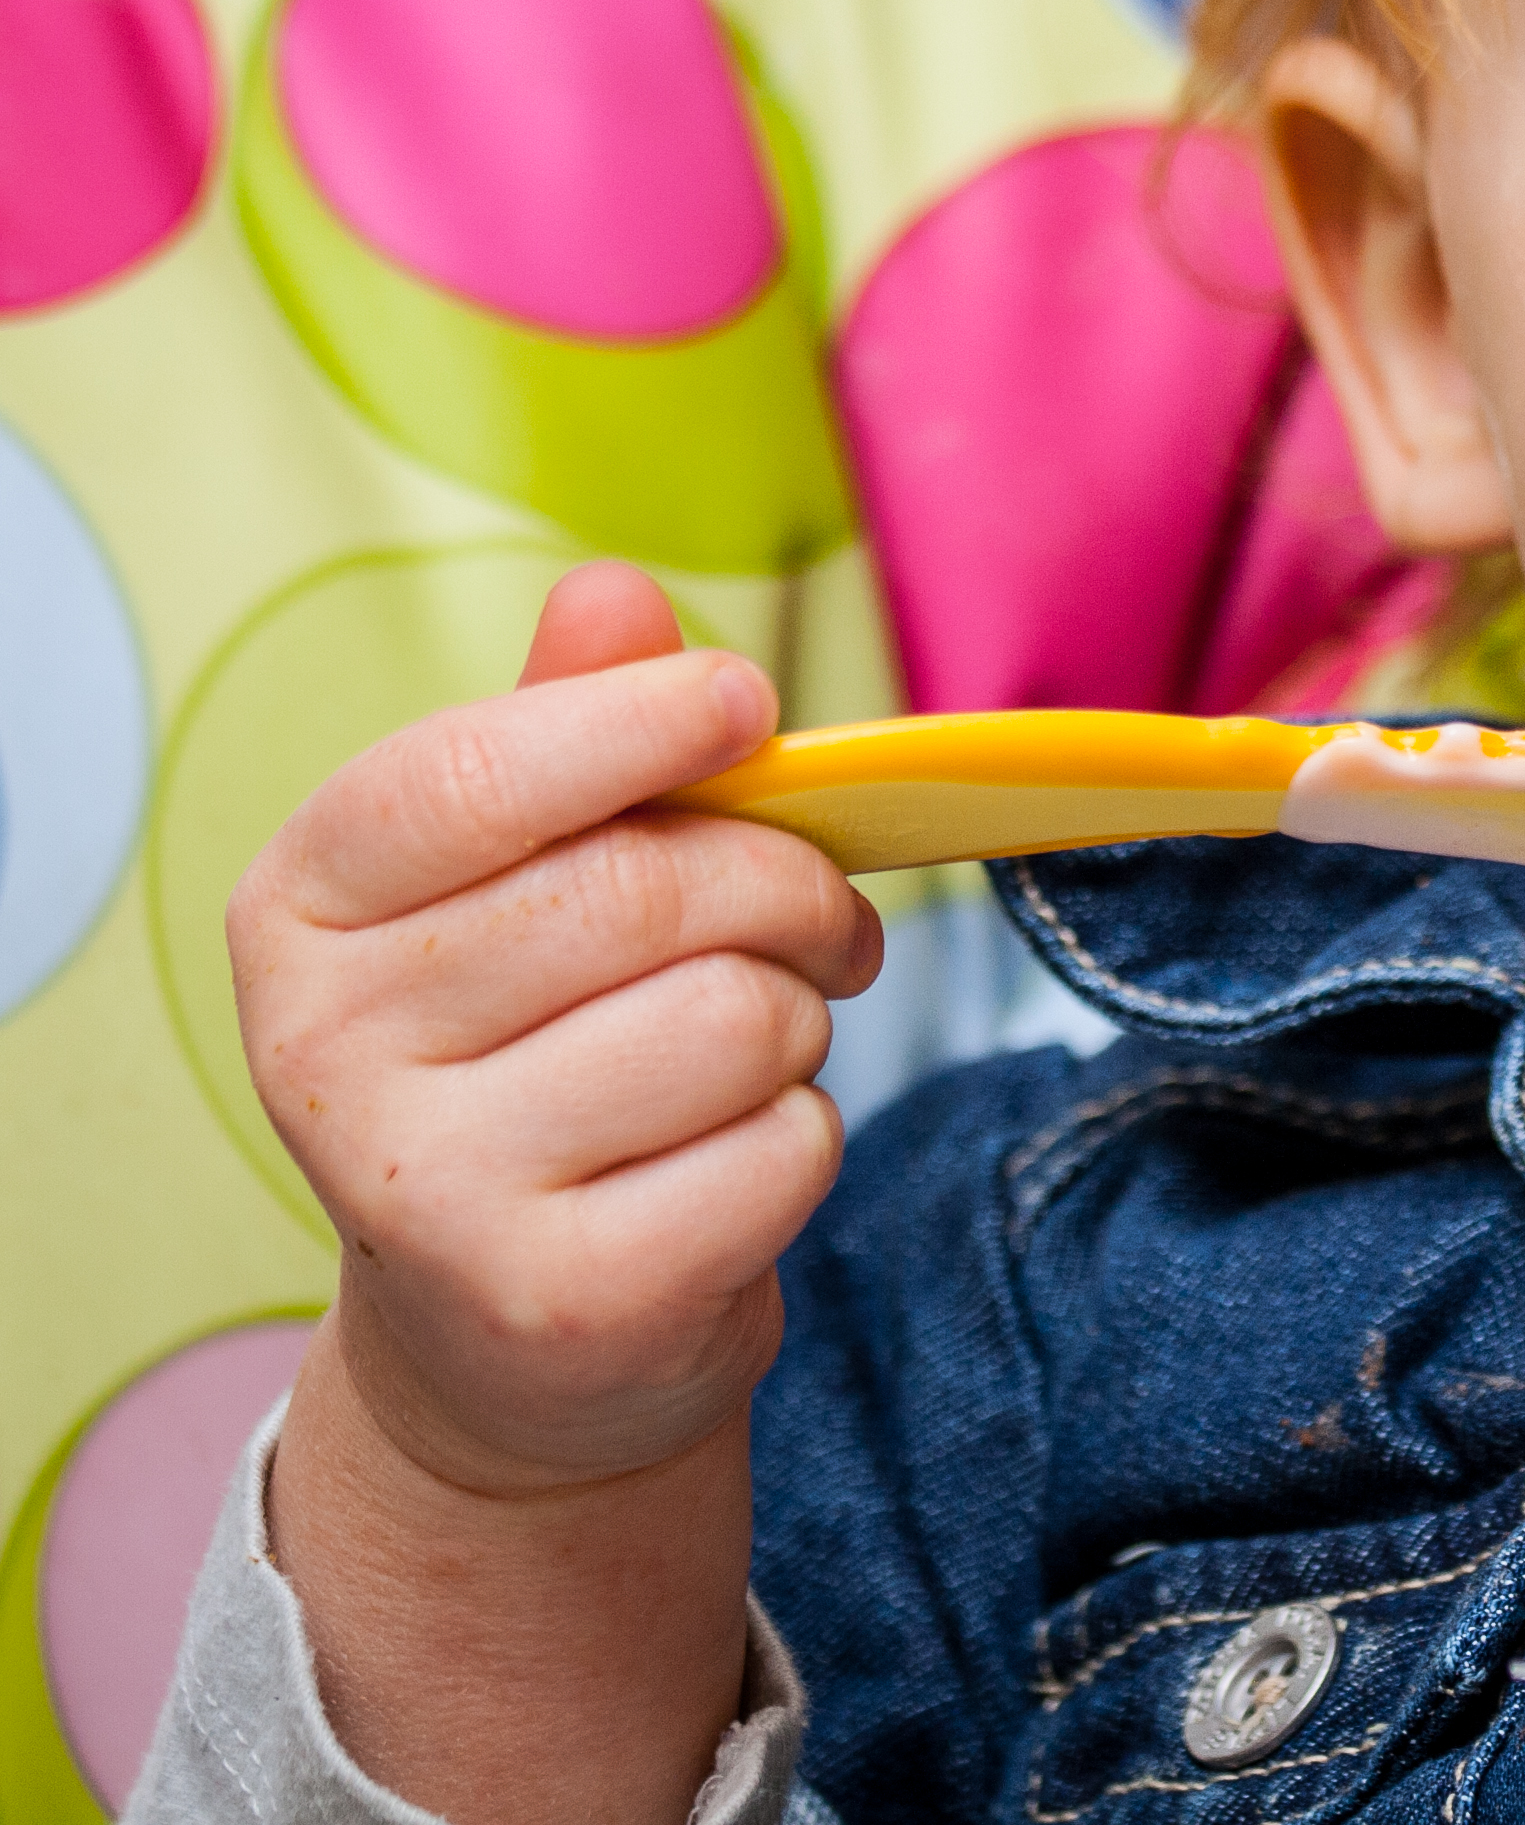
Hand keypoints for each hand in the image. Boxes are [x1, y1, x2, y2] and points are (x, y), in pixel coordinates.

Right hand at [231, 560, 883, 1498]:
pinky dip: (804, 1140)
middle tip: (823, 920)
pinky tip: (727, 1165)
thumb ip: (565, 732)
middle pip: (649, 891)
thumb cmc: (529, 1055)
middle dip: (787, 886)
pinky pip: (784, 1148)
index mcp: (296, 913)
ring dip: (799, 1021)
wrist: (503, 1340)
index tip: (744, 702)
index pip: (468, 774)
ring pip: (739, 1017)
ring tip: (753, 1050)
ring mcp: (430, 1195)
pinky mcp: (560, 1303)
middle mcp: (325, 1054)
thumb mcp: (515, 883)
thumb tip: (610, 589)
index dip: (636, 721)